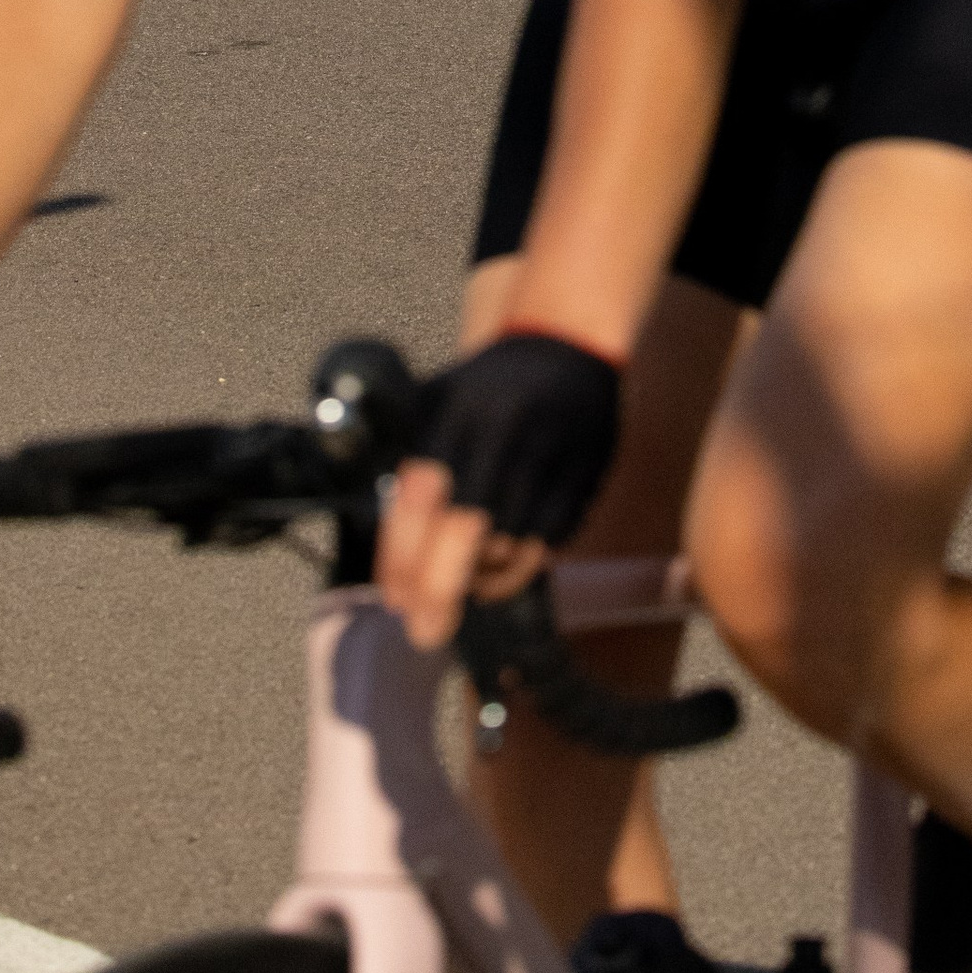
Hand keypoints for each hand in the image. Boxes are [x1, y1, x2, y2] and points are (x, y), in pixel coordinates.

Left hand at [377, 331, 621, 655]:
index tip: (397, 601)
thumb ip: (405, 457)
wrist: (568, 340)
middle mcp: (505, 429)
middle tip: (426, 631)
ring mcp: (552, 449)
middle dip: (442, 588)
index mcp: (457, 411)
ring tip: (469, 589)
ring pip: (513, 542)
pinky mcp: (589, 468)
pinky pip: (552, 538)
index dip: (405, 558)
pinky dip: (526, 563)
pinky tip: (508, 565)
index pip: (422, 495)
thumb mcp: (436, 400)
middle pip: (469, 526)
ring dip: (485, 580)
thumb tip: (381, 538)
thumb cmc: (488, 386)